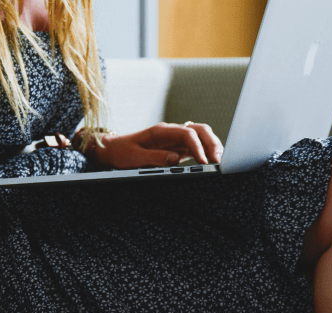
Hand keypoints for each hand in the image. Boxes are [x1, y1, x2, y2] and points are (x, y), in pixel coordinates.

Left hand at [84, 122, 222, 168]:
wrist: (112, 150)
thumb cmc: (121, 152)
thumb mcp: (134, 157)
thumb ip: (154, 158)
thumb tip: (175, 160)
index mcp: (161, 131)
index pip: (187, 133)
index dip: (197, 146)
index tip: (203, 161)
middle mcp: (171, 133)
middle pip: (199, 130)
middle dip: (212, 143)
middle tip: (219, 160)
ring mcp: (175, 140)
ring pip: (201, 138)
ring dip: (212, 147)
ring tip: (219, 162)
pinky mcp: (176, 149)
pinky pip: (196, 147)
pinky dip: (206, 153)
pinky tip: (211, 163)